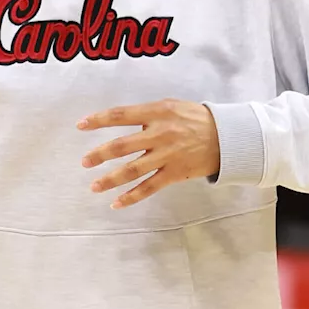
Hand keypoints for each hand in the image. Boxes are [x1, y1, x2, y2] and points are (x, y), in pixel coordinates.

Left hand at [78, 99, 220, 208]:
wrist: (227, 137)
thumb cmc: (196, 118)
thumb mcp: (171, 105)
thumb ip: (147, 113)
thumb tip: (123, 120)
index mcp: (157, 112)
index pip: (121, 115)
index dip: (99, 120)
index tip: (81, 126)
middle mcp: (160, 134)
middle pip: (123, 146)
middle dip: (100, 154)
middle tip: (84, 161)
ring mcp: (167, 156)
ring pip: (133, 170)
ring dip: (111, 179)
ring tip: (94, 186)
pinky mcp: (174, 173)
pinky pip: (149, 187)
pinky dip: (132, 197)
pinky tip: (116, 203)